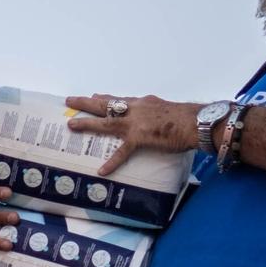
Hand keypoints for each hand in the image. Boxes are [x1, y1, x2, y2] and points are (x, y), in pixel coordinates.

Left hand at [65, 94, 197, 176]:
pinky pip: (122, 152)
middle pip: (105, 104)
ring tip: (72, 125)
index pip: (118, 99)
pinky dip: (112, 162)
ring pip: (106, 122)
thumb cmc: (185, 117)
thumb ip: (152, 111)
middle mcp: (135, 109)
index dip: (104, 98)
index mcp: (142, 103)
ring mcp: (135, 123)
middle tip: (70, 101)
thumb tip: (149, 117)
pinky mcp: (140, 138)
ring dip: (87, 123)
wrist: (195, 122)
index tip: (93, 95)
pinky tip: (102, 171)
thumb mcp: (164, 108)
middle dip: (86, 102)